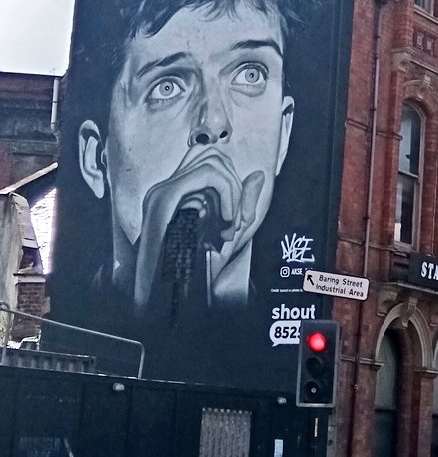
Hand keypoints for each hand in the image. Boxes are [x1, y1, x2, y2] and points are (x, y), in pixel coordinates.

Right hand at [134, 146, 245, 312]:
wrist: (179, 301)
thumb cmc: (200, 273)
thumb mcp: (229, 232)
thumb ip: (242, 203)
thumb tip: (257, 174)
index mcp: (174, 198)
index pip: (210, 162)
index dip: (233, 183)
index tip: (241, 217)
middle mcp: (164, 191)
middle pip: (212, 155)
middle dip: (236, 185)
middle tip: (238, 221)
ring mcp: (161, 193)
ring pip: (212, 162)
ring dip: (233, 191)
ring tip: (231, 225)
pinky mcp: (165, 199)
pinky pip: (207, 175)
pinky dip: (227, 194)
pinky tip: (227, 222)